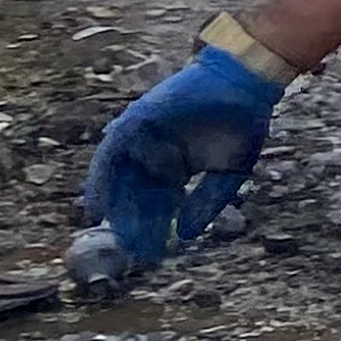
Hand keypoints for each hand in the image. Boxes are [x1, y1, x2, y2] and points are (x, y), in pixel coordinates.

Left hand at [84, 44, 286, 267]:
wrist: (244, 83)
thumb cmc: (243, 124)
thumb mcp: (229, 174)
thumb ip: (207, 203)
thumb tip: (185, 234)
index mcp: (177, 168)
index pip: (159, 204)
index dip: (153, 229)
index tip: (150, 256)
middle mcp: (156, 155)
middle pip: (136, 196)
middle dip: (133, 225)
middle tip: (130, 253)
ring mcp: (144, 139)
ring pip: (120, 178)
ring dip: (114, 206)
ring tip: (109, 234)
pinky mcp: (136, 121)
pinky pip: (111, 153)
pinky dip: (101, 178)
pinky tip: (96, 203)